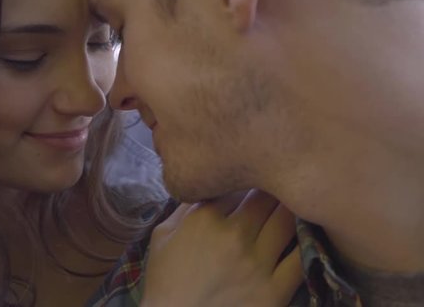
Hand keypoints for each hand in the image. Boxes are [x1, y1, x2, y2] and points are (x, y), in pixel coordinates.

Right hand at [140, 190, 301, 306]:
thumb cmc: (165, 280)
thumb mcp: (162, 236)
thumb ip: (185, 207)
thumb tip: (208, 186)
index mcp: (205, 217)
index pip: (236, 182)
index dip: (244, 178)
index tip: (249, 177)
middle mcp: (234, 234)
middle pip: (267, 196)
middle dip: (272, 188)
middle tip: (276, 186)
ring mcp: (257, 263)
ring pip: (288, 220)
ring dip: (291, 209)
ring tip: (294, 206)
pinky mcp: (274, 291)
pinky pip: (301, 259)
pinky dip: (306, 244)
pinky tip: (305, 237)